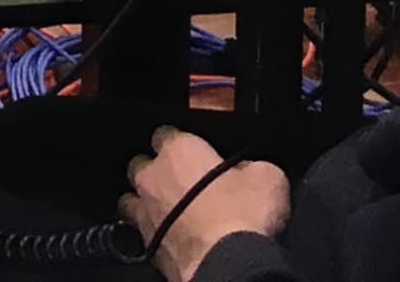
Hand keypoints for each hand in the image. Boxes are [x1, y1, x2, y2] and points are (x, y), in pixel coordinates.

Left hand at [121, 127, 289, 280]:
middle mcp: (152, 176)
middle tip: (183, 185)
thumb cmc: (244, 216)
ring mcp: (144, 212)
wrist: (227, 266)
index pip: (165, 133)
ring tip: (169, 212)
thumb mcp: (268, 178)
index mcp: (178, 149)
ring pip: (132, 198)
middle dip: (157, 172)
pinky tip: (170, 237)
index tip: (197, 155)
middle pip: (141, 164)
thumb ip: (251, 165)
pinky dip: (153, 232)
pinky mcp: (145, 246)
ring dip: (147, 202)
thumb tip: (247, 170)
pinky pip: (140, 231)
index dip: (182, 144)